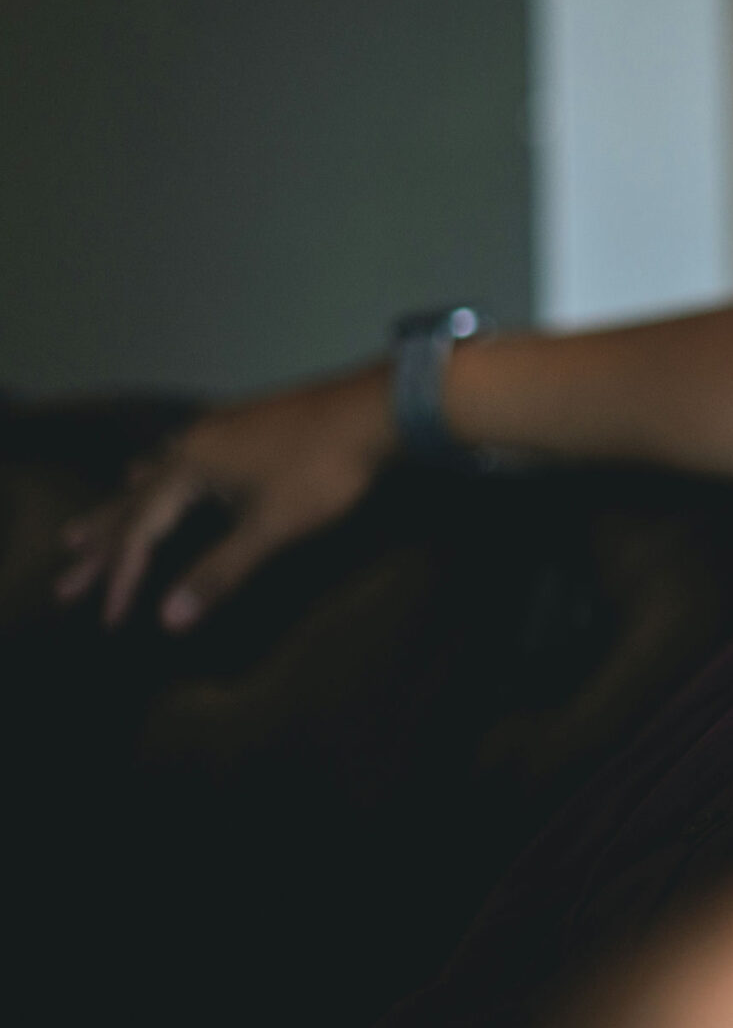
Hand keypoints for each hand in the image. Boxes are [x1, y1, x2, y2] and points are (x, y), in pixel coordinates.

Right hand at [54, 368, 398, 631]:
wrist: (375, 410)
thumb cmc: (324, 471)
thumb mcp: (272, 529)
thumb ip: (219, 572)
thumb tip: (169, 618)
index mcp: (188, 467)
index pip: (140, 533)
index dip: (122, 578)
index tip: (108, 618)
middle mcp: (189, 443)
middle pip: (132, 500)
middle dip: (100, 540)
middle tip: (62, 567)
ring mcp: (215, 429)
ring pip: (152, 474)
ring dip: (121, 505)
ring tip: (86, 526)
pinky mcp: (239, 424)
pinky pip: (177, 456)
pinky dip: (154, 477)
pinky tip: (156, 469)